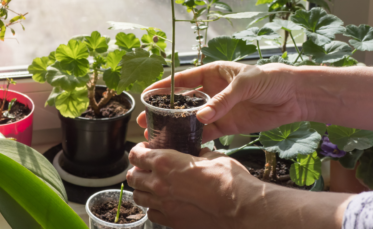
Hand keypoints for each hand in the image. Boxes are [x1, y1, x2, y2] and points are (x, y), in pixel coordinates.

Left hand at [127, 142, 351, 228]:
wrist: (240, 207)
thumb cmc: (228, 179)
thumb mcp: (211, 156)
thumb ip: (196, 154)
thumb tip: (196, 154)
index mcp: (165, 162)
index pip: (136, 155)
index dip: (138, 151)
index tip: (144, 150)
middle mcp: (159, 183)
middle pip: (132, 176)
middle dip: (137, 170)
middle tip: (147, 168)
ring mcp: (163, 204)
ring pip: (138, 197)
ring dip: (142, 189)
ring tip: (153, 186)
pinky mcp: (172, 221)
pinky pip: (152, 213)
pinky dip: (154, 207)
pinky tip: (164, 203)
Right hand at [137, 62, 303, 141]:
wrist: (294, 95)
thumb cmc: (270, 79)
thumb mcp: (245, 83)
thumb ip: (222, 100)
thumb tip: (200, 117)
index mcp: (211, 73)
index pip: (182, 80)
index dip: (163, 88)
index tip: (146, 95)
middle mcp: (211, 91)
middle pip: (182, 102)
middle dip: (163, 111)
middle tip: (145, 121)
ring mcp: (219, 109)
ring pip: (192, 119)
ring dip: (176, 127)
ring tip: (158, 136)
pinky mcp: (228, 125)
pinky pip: (208, 133)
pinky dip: (196, 139)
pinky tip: (183, 146)